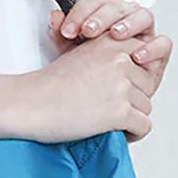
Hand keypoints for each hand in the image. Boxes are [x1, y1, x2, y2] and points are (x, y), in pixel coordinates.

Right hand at [8, 33, 155, 143]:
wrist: (29, 104)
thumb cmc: (48, 85)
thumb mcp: (80, 55)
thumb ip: (107, 55)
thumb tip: (133, 65)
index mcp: (111, 42)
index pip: (144, 58)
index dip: (133, 76)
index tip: (122, 87)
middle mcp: (120, 60)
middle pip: (148, 84)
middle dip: (133, 98)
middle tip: (110, 106)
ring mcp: (121, 86)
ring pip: (145, 107)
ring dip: (131, 117)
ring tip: (107, 120)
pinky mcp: (119, 111)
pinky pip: (143, 126)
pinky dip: (132, 134)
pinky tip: (114, 132)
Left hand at [47, 0, 172, 97]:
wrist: (103, 94)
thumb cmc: (89, 69)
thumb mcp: (70, 51)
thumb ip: (62, 33)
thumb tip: (55, 17)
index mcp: (103, 13)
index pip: (95, 0)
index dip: (80, 11)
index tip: (67, 29)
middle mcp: (125, 18)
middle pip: (117, 5)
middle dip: (101, 16)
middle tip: (87, 31)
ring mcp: (143, 33)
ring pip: (143, 16)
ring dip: (128, 23)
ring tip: (115, 34)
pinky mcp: (158, 52)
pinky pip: (163, 43)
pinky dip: (151, 47)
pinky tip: (136, 56)